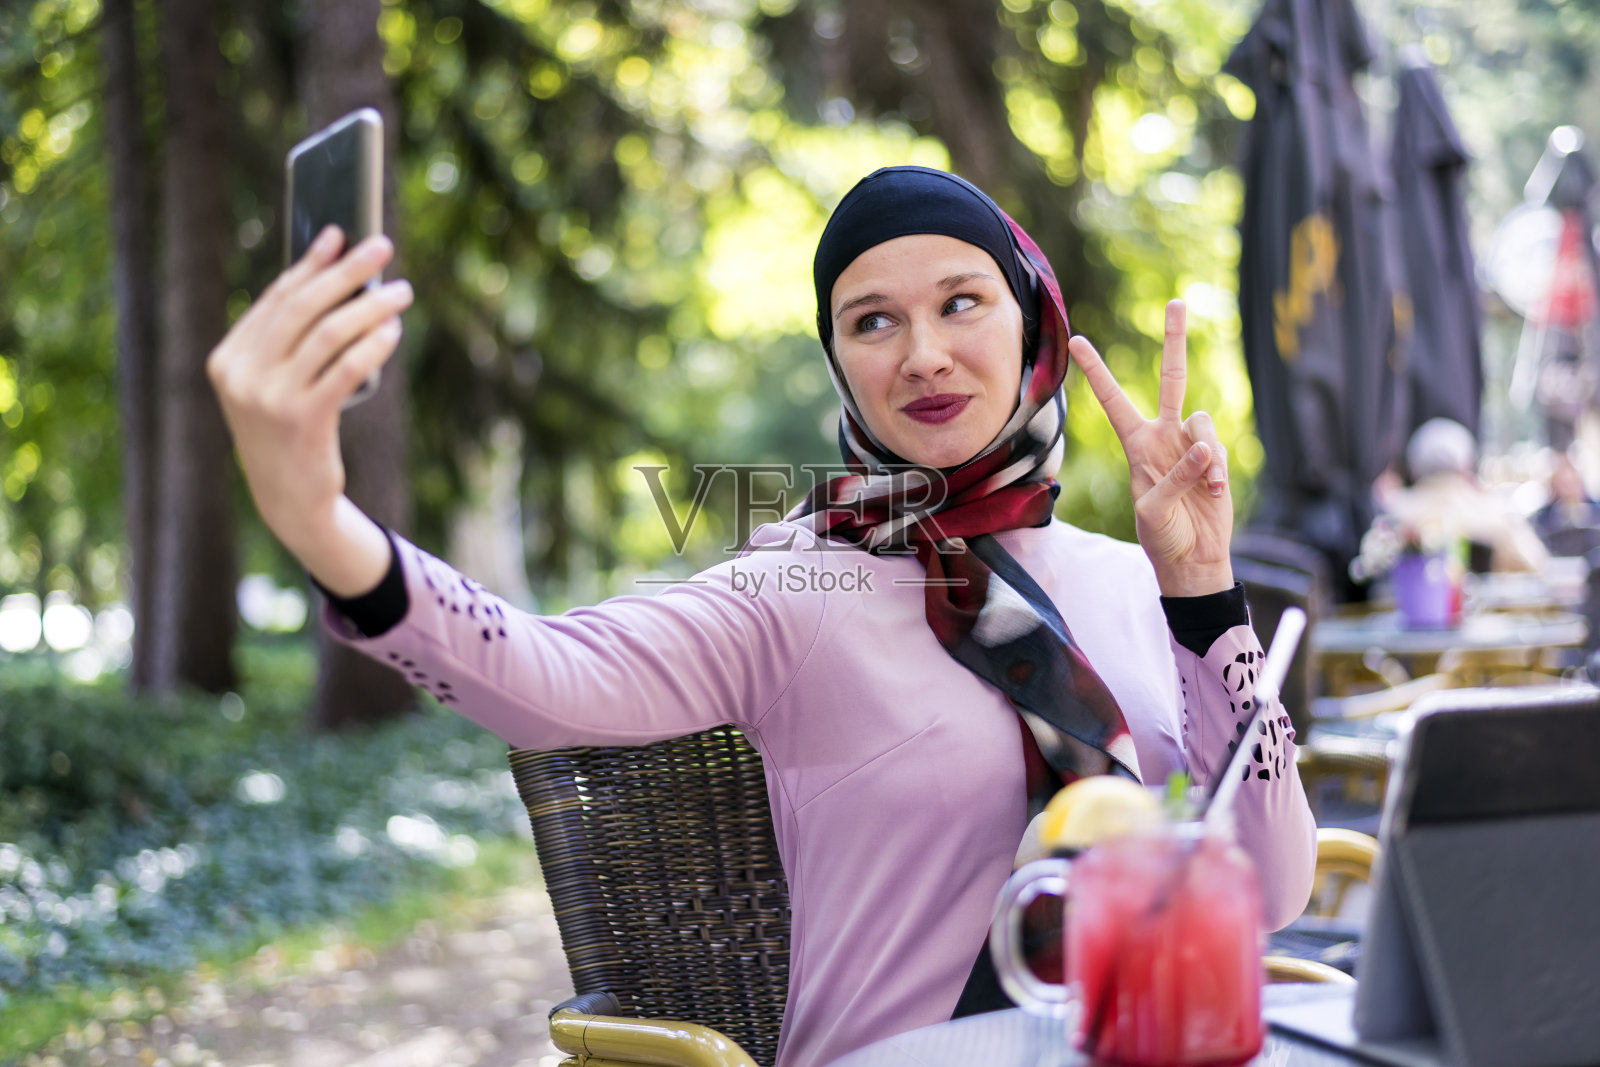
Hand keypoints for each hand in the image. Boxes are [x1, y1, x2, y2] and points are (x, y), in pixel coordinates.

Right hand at [207, 226, 409, 591]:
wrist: (290, 500)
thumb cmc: (291, 433)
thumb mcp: (275, 385)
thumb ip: (290, 341)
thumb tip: (334, 277)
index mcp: (227, 359)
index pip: (276, 299)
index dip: (310, 263)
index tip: (339, 234)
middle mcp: (241, 375)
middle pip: (303, 308)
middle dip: (346, 271)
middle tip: (382, 247)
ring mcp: (268, 398)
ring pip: (329, 334)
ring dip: (371, 306)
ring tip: (402, 292)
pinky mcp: (302, 420)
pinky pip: (345, 369)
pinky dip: (373, 345)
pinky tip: (393, 331)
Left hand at [1067, 300, 1233, 597]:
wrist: (1194, 558)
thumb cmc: (1162, 536)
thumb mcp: (1152, 510)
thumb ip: (1175, 477)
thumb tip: (1203, 448)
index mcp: (1135, 444)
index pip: (1113, 400)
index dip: (1096, 371)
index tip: (1078, 341)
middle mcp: (1163, 436)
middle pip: (1171, 379)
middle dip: (1175, 341)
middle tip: (1177, 302)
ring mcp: (1192, 444)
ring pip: (1203, 420)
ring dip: (1205, 453)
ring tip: (1205, 487)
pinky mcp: (1217, 458)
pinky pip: (1220, 449)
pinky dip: (1217, 472)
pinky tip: (1213, 494)